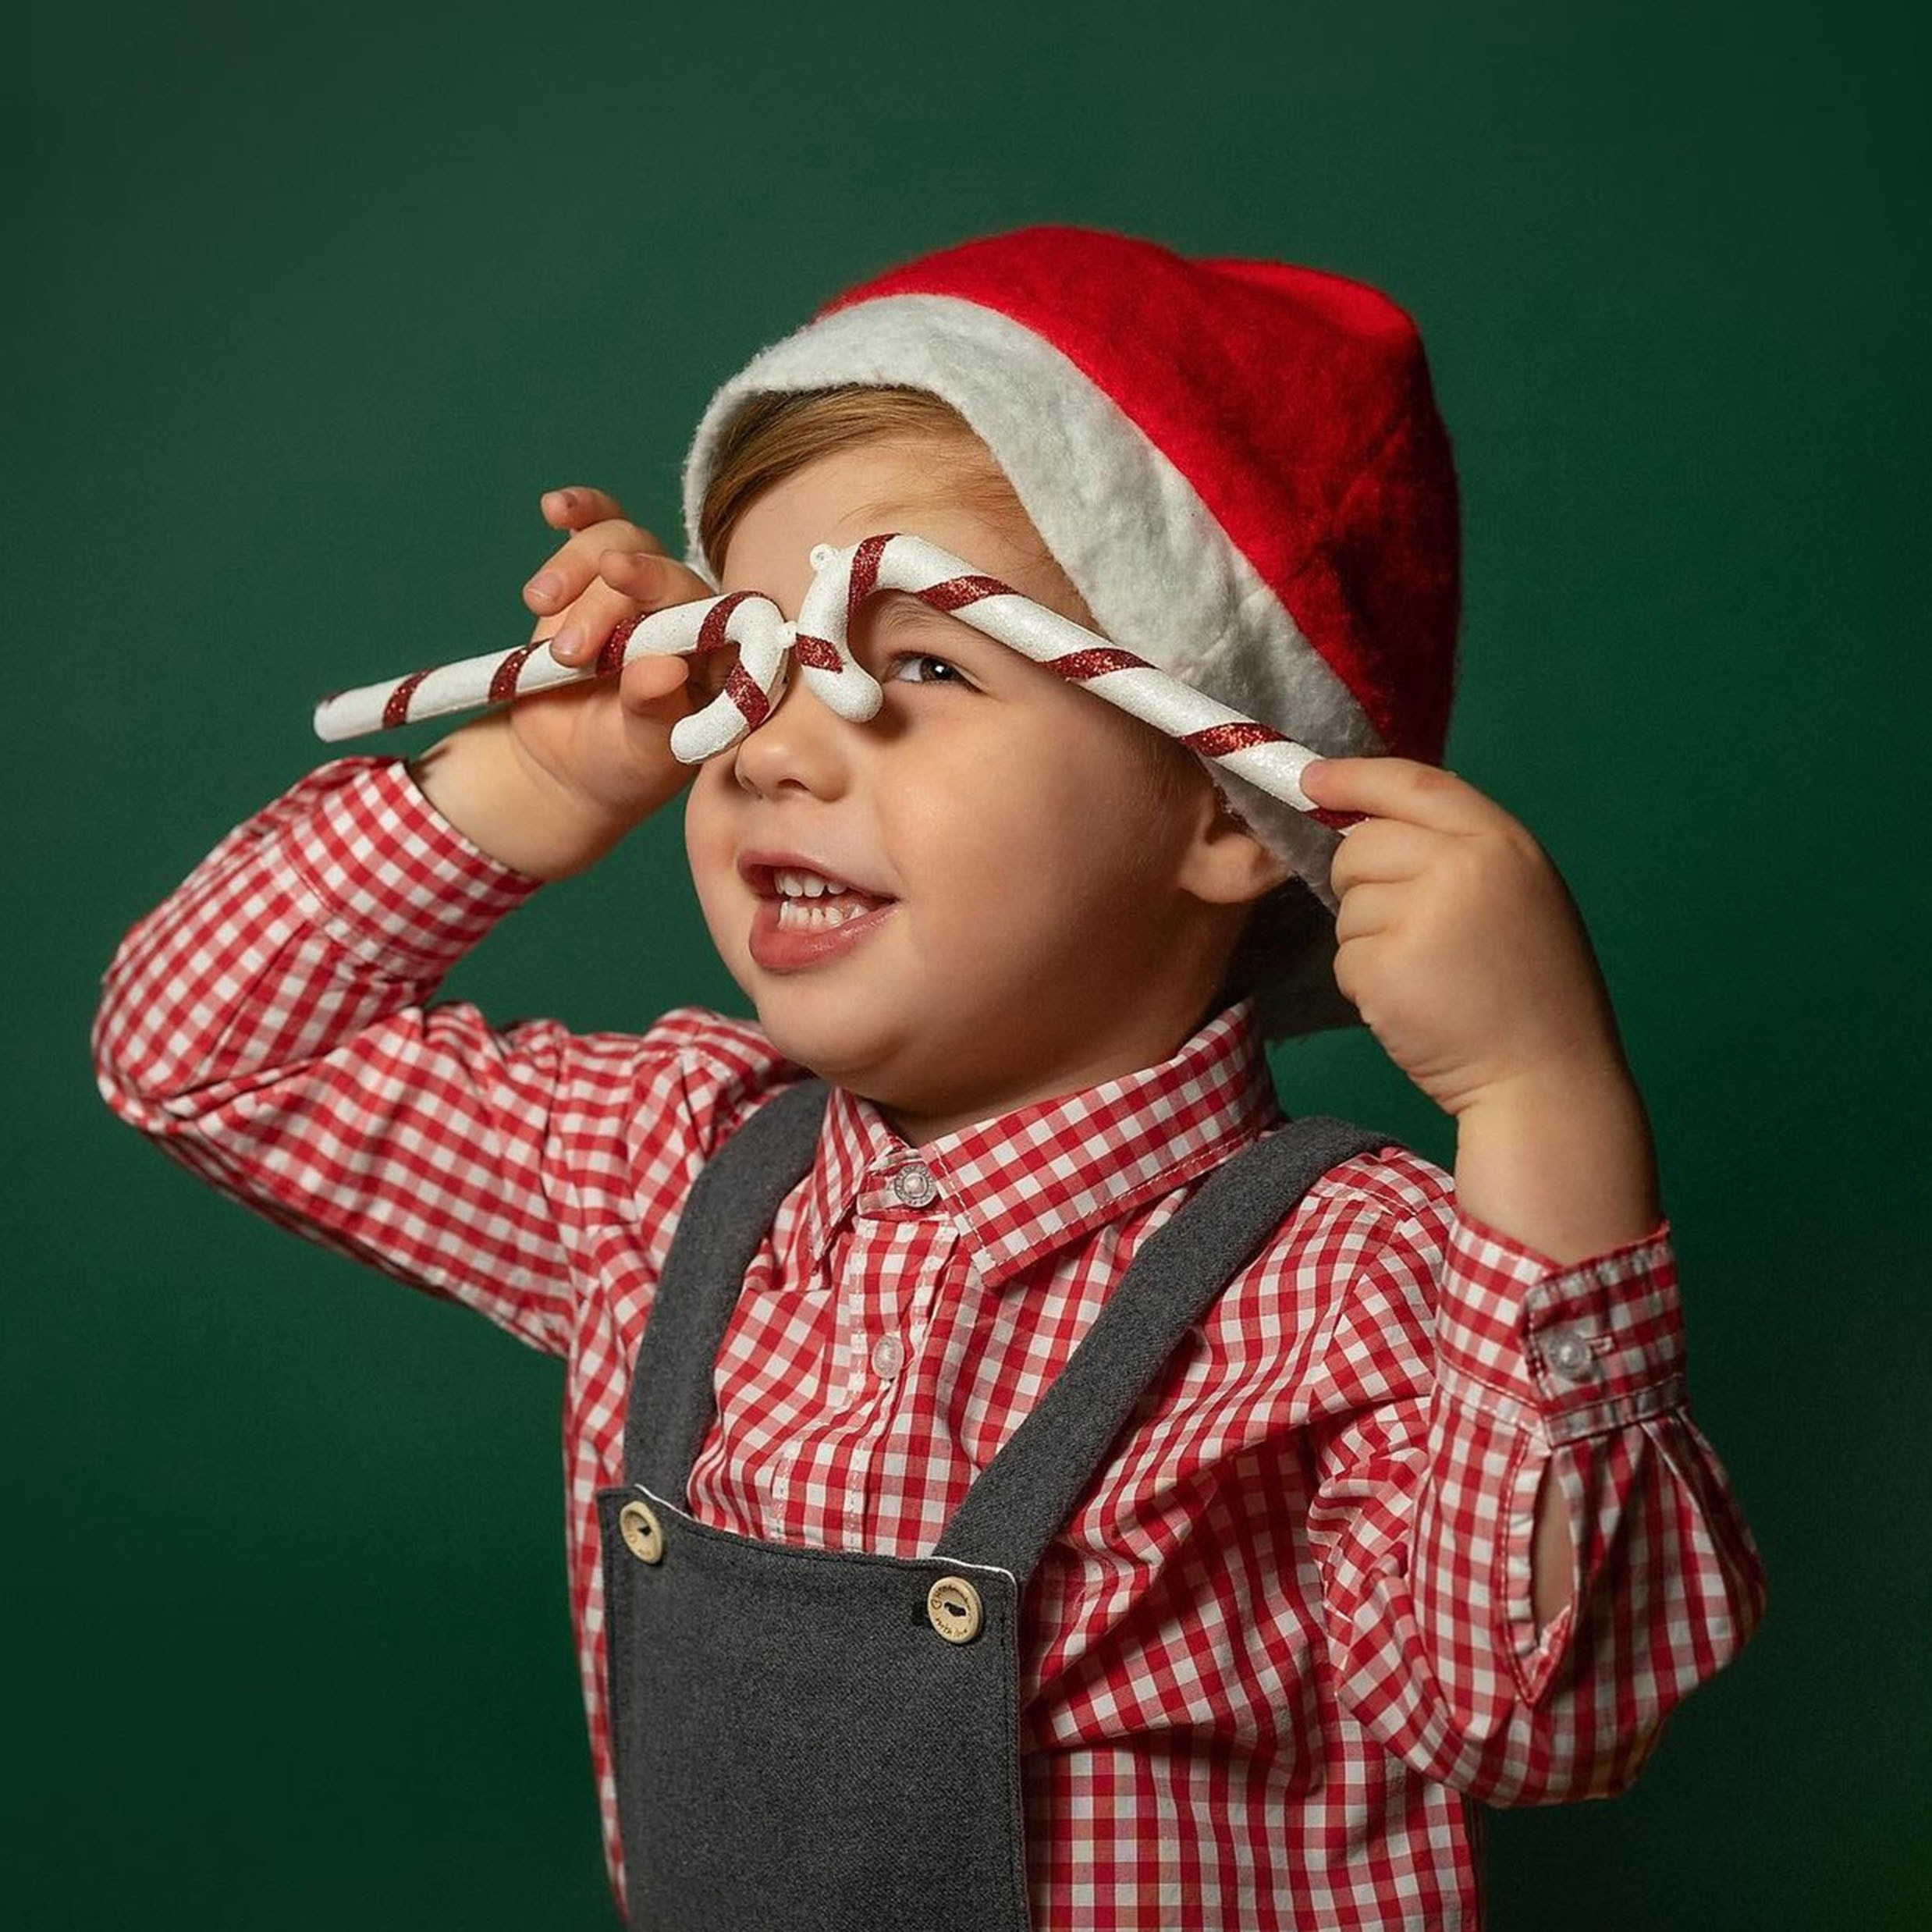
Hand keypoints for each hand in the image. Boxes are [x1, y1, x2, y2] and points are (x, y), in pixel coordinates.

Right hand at [507, 485, 728, 823]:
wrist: (568, 765)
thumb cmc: (622, 765)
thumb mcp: (642, 753)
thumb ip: (654, 712)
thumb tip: (666, 669)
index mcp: (722, 658)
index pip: (709, 609)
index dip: (665, 586)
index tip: (619, 574)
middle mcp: (690, 615)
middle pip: (659, 571)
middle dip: (605, 602)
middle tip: (570, 652)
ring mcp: (642, 592)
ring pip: (619, 543)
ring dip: (573, 569)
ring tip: (539, 610)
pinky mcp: (597, 578)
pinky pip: (595, 529)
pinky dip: (578, 512)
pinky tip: (555, 507)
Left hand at [1297, 757, 1632, 1117]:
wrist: (1546, 1078)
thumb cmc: (1533, 990)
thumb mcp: (1518, 895)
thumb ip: (1458, 853)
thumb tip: (1366, 824)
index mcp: (1502, 842)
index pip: (1412, 785)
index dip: (1355, 778)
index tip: (1311, 779)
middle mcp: (1462, 866)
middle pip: (1360, 846)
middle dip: (1361, 882)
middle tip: (1410, 930)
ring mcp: (1420, 916)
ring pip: (1347, 907)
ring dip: (1369, 941)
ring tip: (1429, 975)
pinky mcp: (1385, 967)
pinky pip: (1343, 959)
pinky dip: (1365, 984)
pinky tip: (1413, 1004)